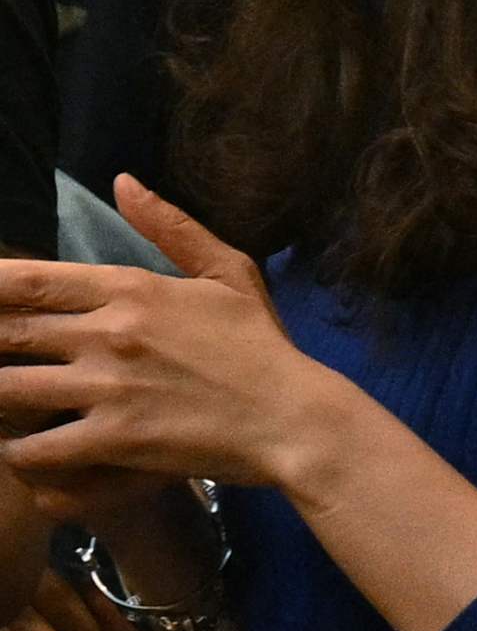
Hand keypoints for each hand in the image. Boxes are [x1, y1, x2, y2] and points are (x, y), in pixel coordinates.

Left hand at [0, 184, 354, 499]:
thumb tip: (121, 181)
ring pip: (6, 389)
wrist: (293, 417)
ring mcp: (107, 387)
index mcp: (132, 289)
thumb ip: (172, 227)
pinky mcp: (112, 439)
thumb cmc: (261, 346)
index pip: (29, 281)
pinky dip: (18, 449)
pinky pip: (34, 447)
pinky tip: (22, 445)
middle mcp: (109, 333)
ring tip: (2, 399)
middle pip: (5, 332)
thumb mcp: (229, 273)